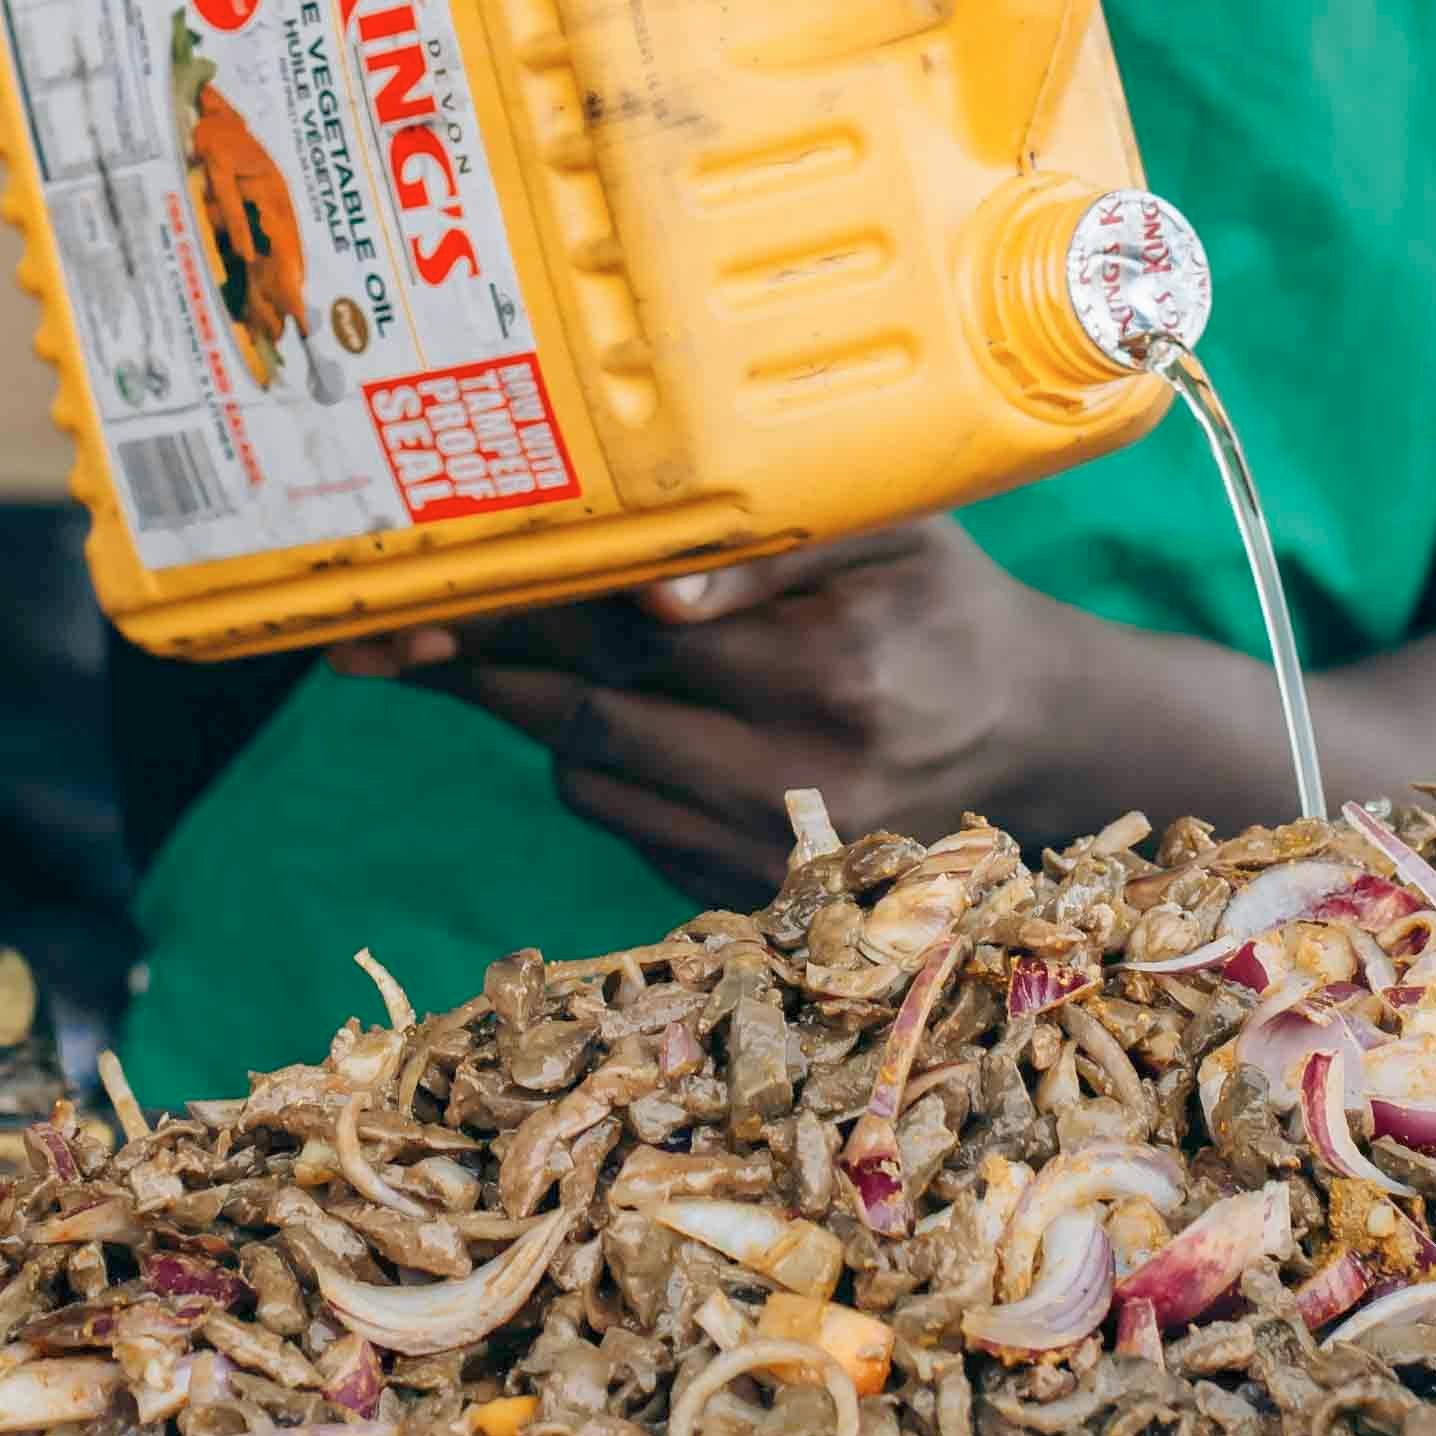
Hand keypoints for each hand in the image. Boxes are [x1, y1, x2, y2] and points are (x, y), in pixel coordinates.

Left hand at [331, 523, 1101, 900]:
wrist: (1028, 733)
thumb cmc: (942, 602)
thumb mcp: (890, 534)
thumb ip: (774, 548)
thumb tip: (652, 595)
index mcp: (831, 674)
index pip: (628, 630)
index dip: (520, 602)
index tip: (427, 580)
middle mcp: (796, 782)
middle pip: (583, 711)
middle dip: (490, 657)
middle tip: (407, 612)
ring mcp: (769, 857)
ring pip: (583, 773)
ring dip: (541, 706)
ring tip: (522, 645)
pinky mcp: (750, 901)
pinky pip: (617, 822)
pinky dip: (597, 762)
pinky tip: (618, 708)